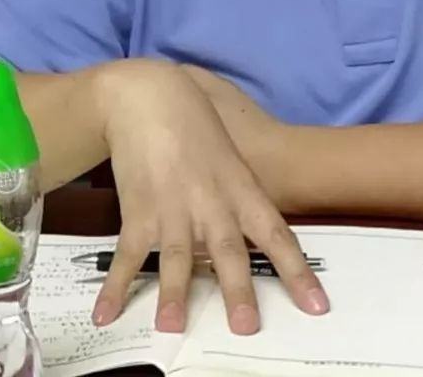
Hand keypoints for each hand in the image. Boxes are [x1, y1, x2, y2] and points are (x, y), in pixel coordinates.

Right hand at [90, 58, 328, 334]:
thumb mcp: (230, 157)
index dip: (297, 272)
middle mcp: (211, 202)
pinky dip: (116, 285)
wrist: (152, 95)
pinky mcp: (139, 207)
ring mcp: (174, 206)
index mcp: (241, 189)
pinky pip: (130, 254)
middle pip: (228, 251)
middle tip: (246, 327)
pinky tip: (106, 313)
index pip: (277, 234)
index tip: (316, 306)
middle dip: (237, 290)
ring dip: (175, 292)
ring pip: (179, 255)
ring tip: (172, 325)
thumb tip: (250, 235)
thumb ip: (239, 197)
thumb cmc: (197, 122)